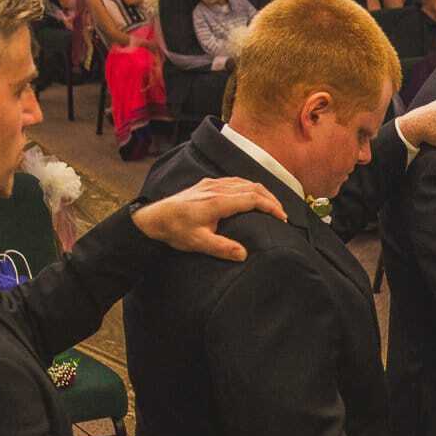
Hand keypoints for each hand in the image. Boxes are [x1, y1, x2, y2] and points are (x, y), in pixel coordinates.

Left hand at [132, 177, 286, 259]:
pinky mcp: (206, 184)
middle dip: (271, 199)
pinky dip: (248, 187)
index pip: (252, 199)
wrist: (153, 218)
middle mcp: (216, 188)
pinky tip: (250, 195)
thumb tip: (244, 254)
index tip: (282, 218)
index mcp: (218, 201)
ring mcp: (211, 184)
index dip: (270, 207)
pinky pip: (234, 180)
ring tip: (271, 204)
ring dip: (261, 191)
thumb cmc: (175, 231)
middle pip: (252, 187)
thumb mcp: (198, 243)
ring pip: (244, 182)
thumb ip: (222, 248)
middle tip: (282, 213)